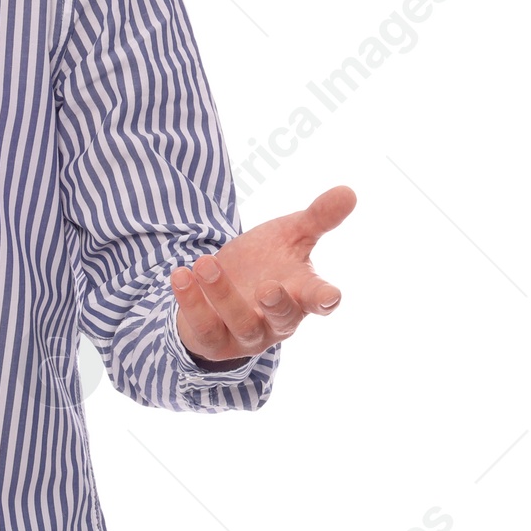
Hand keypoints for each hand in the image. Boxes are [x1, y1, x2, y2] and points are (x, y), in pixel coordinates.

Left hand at [171, 184, 355, 365]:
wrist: (220, 284)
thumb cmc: (266, 261)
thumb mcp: (290, 235)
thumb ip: (318, 218)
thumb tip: (349, 191)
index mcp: (301, 294)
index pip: (319, 300)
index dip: (325, 299)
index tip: (330, 295)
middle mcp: (278, 320)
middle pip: (283, 319)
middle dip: (277, 305)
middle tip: (268, 287)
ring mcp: (247, 333)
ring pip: (241, 322)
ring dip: (223, 294)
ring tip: (206, 262)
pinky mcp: (214, 339)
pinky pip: (204, 327)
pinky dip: (191, 302)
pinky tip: (180, 274)